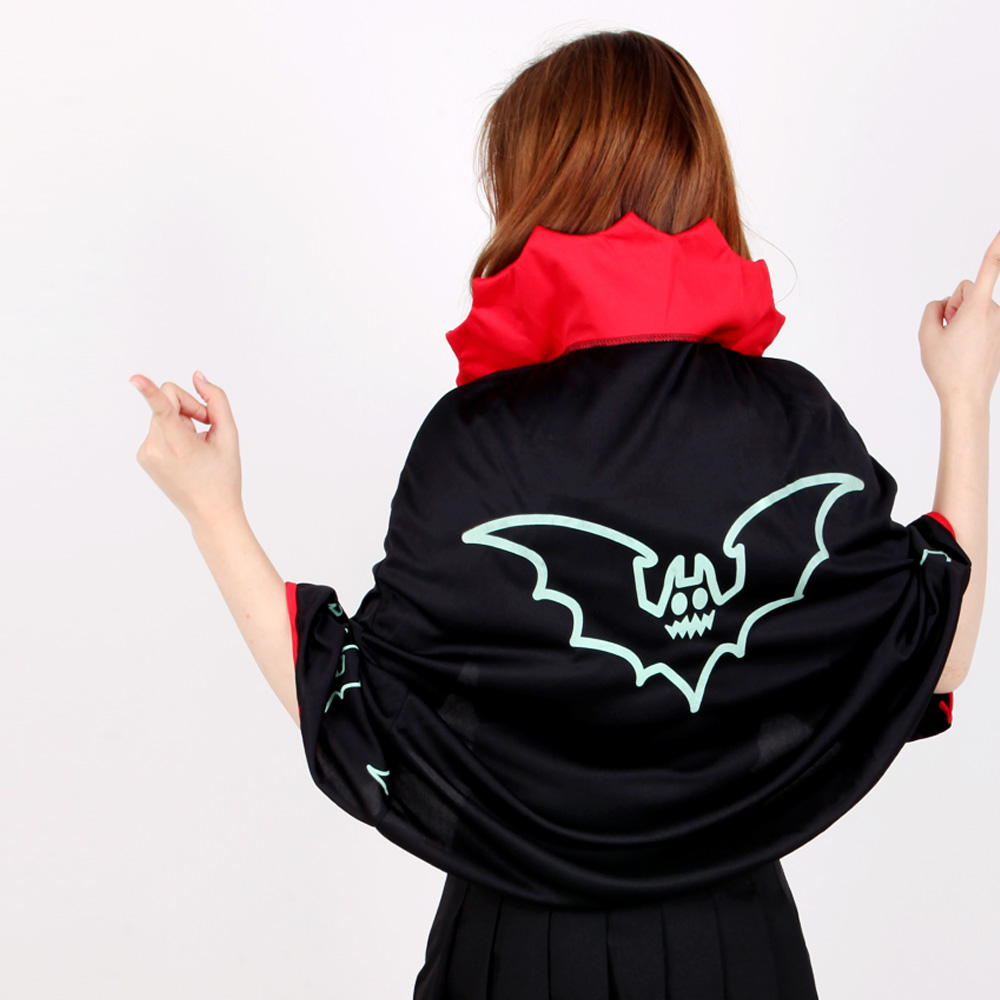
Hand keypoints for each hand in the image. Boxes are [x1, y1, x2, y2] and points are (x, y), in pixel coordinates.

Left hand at [130, 370, 243, 528]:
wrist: (210, 512)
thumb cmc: (224, 476)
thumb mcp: (229, 437)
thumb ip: (217, 402)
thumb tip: (198, 378)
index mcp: (178, 445)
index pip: (162, 409)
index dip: (149, 391)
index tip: (134, 378)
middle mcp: (155, 448)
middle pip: (168, 401)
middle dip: (189, 409)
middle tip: (206, 429)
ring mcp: (145, 453)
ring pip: (162, 414)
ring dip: (182, 422)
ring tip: (196, 446)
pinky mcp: (143, 456)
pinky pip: (158, 428)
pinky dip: (174, 433)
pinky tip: (185, 453)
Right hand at [919, 228, 999, 406]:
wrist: (967, 396)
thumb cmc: (947, 367)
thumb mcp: (926, 334)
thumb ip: (933, 308)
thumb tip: (945, 304)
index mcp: (977, 308)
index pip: (989, 270)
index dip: (996, 248)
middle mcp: (994, 312)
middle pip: (968, 291)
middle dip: (955, 305)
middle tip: (947, 330)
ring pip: (976, 307)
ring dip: (963, 318)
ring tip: (958, 344)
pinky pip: (982, 321)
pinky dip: (973, 329)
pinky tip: (967, 350)